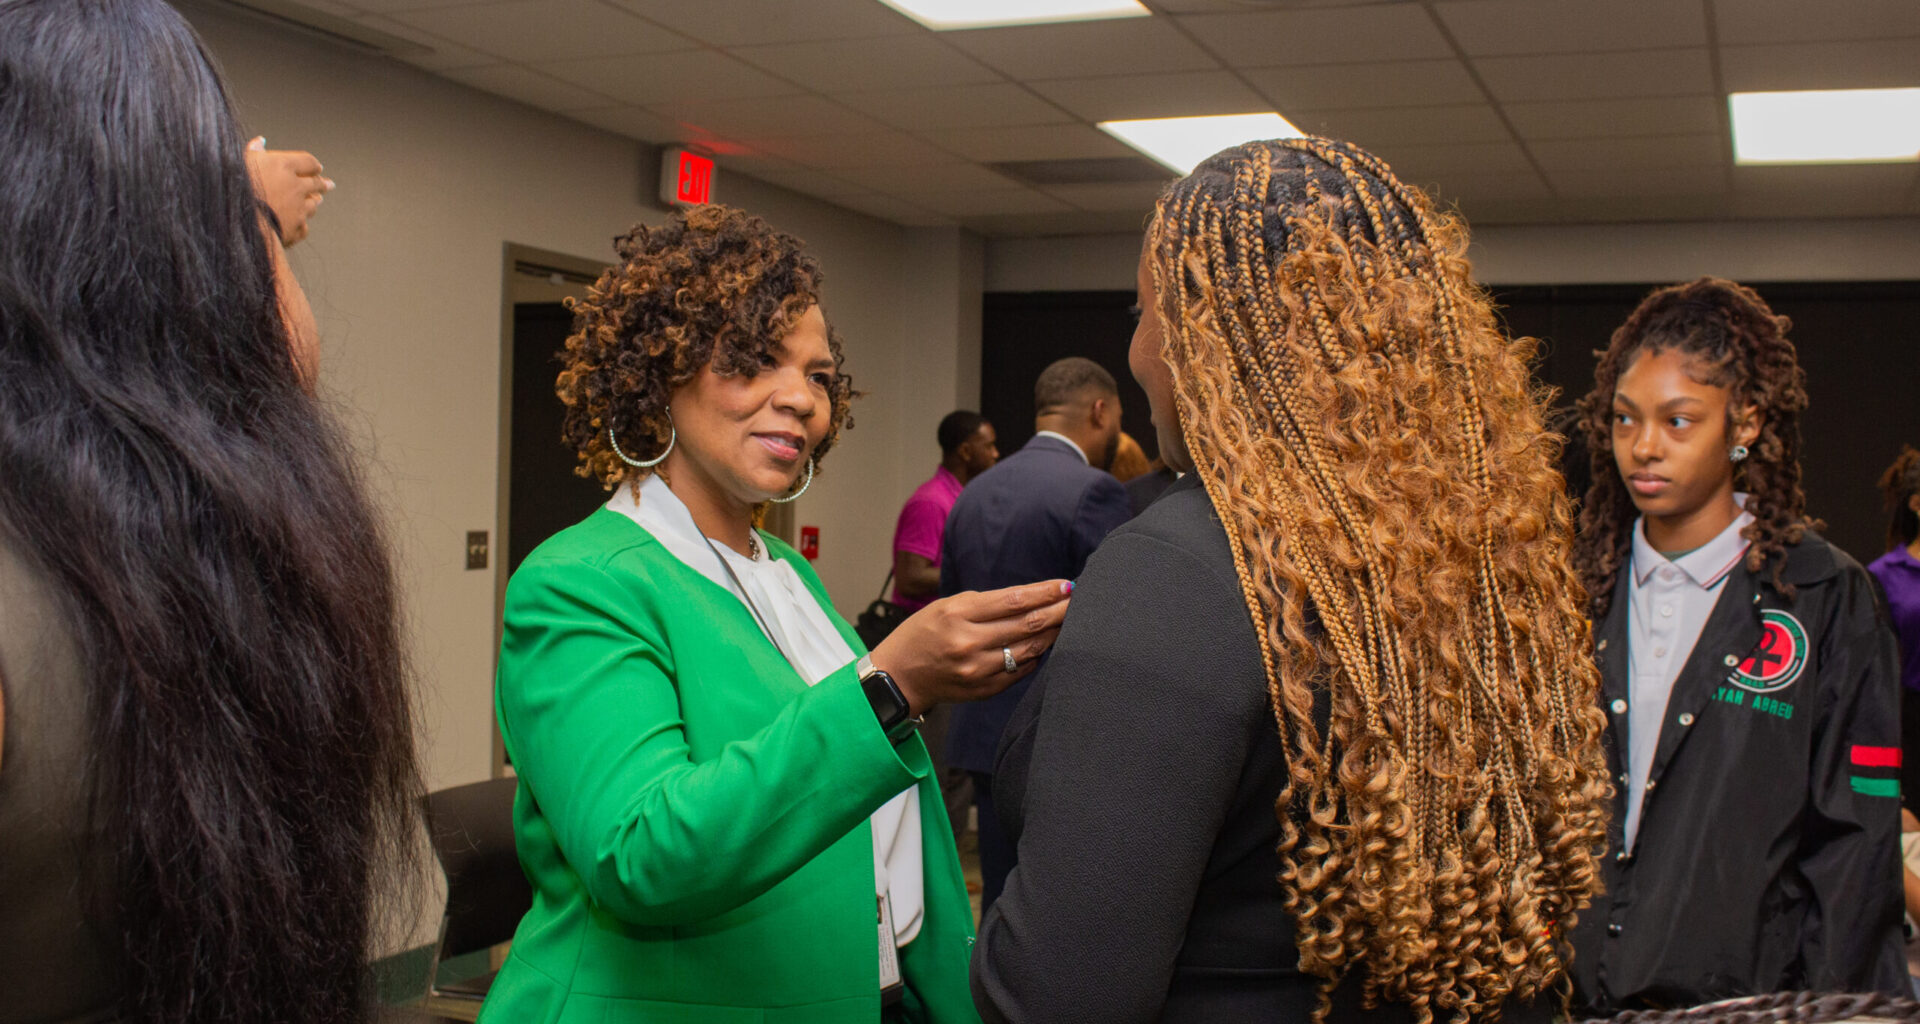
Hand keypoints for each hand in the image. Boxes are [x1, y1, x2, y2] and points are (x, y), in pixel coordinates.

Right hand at [245, 137, 332, 246]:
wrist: (238, 222)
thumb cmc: (235, 189)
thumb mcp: (240, 162)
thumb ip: (254, 152)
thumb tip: (260, 141)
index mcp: (283, 166)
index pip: (308, 162)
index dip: (312, 165)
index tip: (317, 168)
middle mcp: (295, 187)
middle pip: (316, 184)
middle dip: (322, 183)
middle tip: (329, 184)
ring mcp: (298, 209)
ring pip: (312, 205)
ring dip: (314, 202)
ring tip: (316, 201)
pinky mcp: (295, 229)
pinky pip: (303, 227)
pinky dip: (302, 225)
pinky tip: (301, 225)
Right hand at [870, 579, 1071, 715]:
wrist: (899, 676)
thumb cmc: (923, 633)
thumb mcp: (946, 606)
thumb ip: (985, 603)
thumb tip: (1029, 599)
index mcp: (958, 614)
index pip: (1014, 600)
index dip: (1044, 593)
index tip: (1066, 586)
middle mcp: (969, 643)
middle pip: (1027, 625)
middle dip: (1057, 611)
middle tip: (1078, 602)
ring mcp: (977, 670)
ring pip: (1029, 650)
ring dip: (1052, 634)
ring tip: (1066, 621)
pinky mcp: (982, 689)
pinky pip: (1020, 672)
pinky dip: (1034, 656)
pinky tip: (1044, 645)